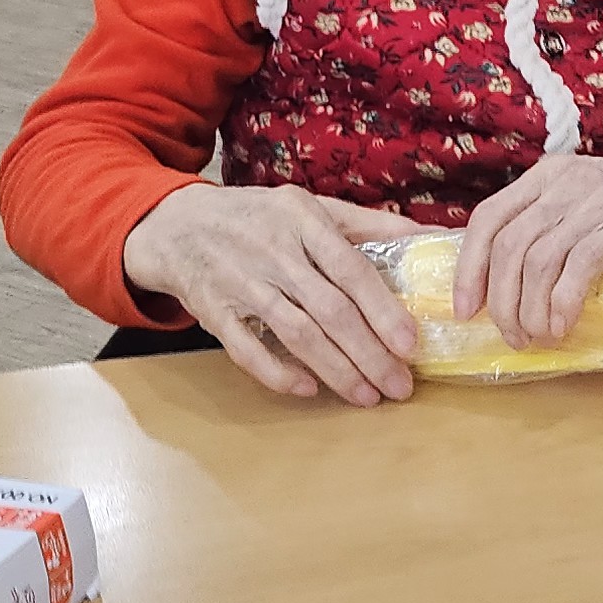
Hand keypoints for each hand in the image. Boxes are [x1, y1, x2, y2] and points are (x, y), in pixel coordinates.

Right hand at [121, 183, 419, 404]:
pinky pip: (247, 350)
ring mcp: (240, 283)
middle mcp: (273, 252)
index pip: (351, 269)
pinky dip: (278, 373)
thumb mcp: (307, 206)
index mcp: (302, 220)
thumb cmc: (255, 217)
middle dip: (369, 354)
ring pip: (296, 334)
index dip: (383, 310)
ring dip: (336, 370)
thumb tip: (427, 236)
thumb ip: (366, 223)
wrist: (175, 225)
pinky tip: (308, 389)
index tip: (410, 344)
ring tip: (368, 395)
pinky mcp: (213, 311)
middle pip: (329, 310)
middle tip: (399, 386)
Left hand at [453, 154, 602, 349]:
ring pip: (537, 260)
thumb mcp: (589, 211)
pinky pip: (578, 267)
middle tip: (511, 336)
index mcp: (548, 176)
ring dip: (529, 310)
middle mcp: (567, 181)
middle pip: (509, 246)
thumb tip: (507, 292)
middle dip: (500, 300)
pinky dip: (562, 304)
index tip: (464, 309)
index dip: (469, 268)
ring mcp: (598, 199)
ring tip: (537, 338)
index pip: (489, 218)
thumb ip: (554, 234)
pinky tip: (562, 327)